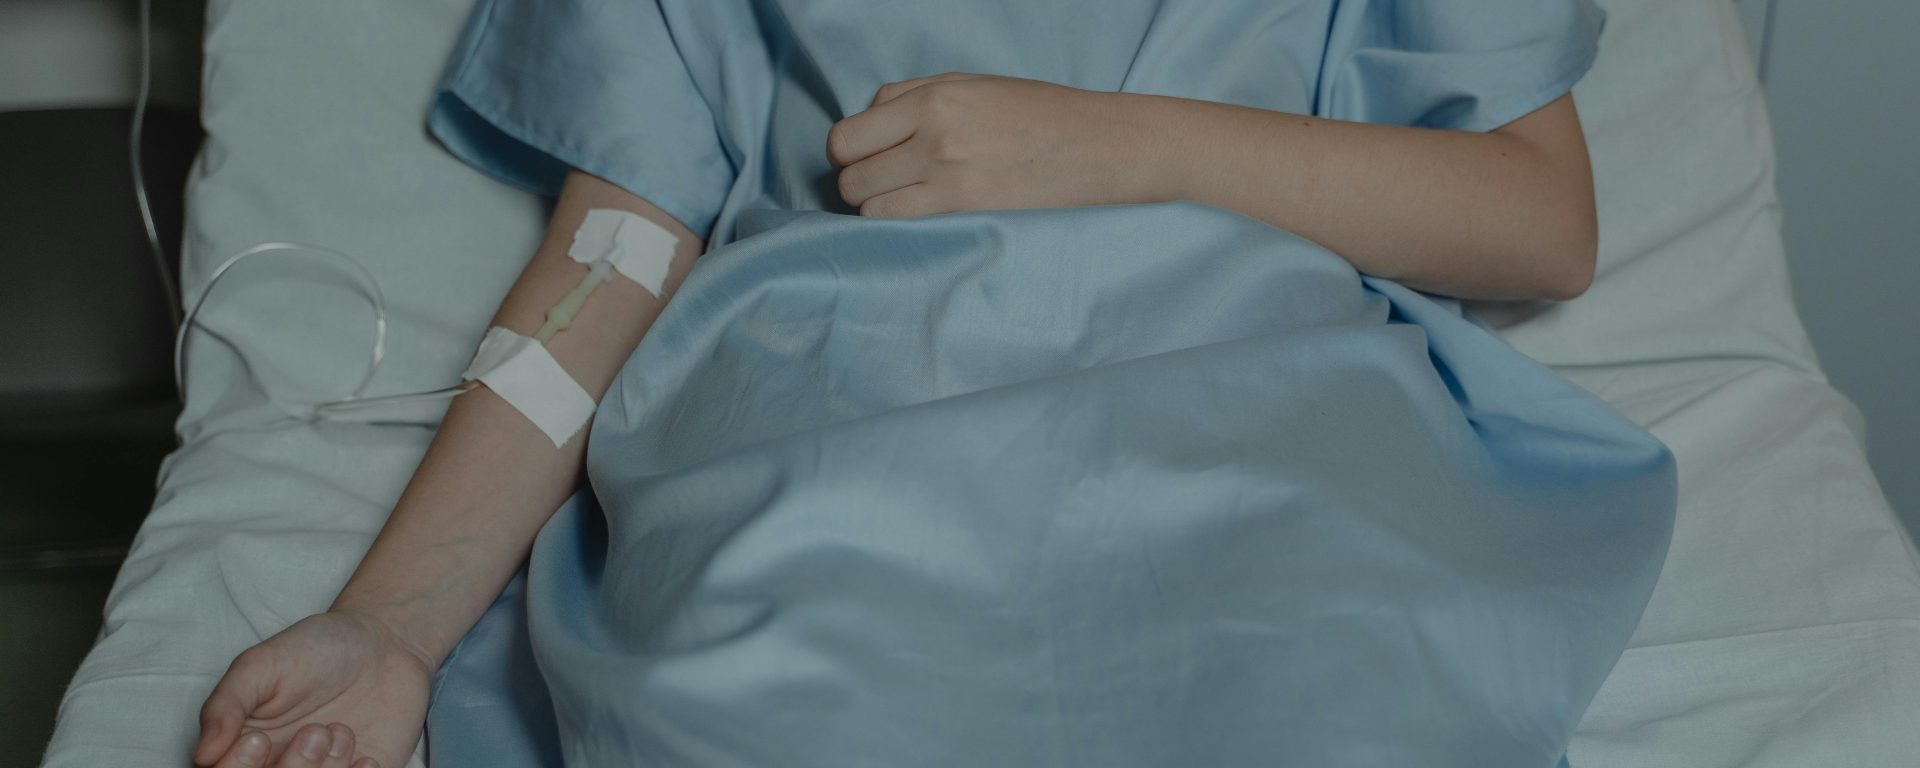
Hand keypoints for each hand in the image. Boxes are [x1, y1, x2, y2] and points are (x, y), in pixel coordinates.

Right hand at [194, 611, 434, 767]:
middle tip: (314, 732)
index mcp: (242, 747)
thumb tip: (203, 754)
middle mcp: (280, 767)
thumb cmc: (316, 650)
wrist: (383, 643)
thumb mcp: (262, 664)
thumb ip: (227, 705)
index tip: (258, 740)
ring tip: (340, 731)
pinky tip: (366, 756)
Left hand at [828, 73, 1158, 216]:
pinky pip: (897, 223)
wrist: (1093, 146)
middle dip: (855, 179)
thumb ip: (912, 97)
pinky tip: (915, 215)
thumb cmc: (1034, 111)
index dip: (847, 150)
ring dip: (873, 205)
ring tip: (899, 198)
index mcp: (932, 98)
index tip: (863, 155)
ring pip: (867, 204)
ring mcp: (946, 177)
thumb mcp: (971, 84)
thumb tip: (868, 119)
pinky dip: (894, 222)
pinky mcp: (963, 210)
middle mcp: (932, 136)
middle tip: (880, 180)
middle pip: (850, 172)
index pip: (847, 134)